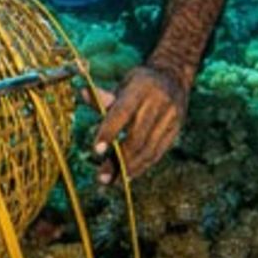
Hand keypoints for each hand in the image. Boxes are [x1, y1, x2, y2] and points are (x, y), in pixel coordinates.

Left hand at [91, 64, 189, 183]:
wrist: (173, 76)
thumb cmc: (139, 82)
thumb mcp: (122, 84)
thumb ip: (103, 96)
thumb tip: (81, 94)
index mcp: (139, 89)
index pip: (122, 113)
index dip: (108, 132)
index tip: (97, 151)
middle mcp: (157, 103)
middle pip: (136, 137)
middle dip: (119, 160)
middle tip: (102, 178)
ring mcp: (170, 117)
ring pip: (149, 149)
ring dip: (130, 168)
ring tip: (114, 181)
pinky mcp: (176, 129)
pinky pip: (158, 152)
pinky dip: (143, 166)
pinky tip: (130, 175)